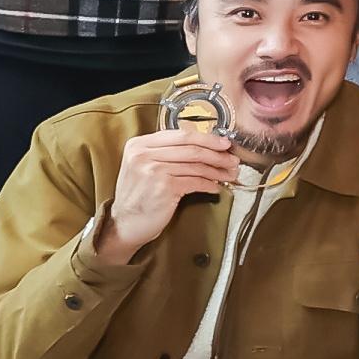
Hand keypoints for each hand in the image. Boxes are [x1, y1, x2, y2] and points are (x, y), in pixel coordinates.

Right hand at [101, 127, 243, 255]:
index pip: (181, 134)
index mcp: (139, 144)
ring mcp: (152, 170)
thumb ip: (166, 153)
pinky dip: (209, 184)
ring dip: (217, 171)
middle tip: (233, 159)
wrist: (124, 224)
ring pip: (196, 165)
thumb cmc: (139, 196)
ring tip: (229, 175)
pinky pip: (195, 182)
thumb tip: (205, 145)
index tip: (225, 143)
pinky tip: (216, 188)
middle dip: (217, 154)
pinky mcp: (163, 187)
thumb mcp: (144, 166)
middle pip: (191, 148)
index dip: (207, 138)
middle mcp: (143, 154)